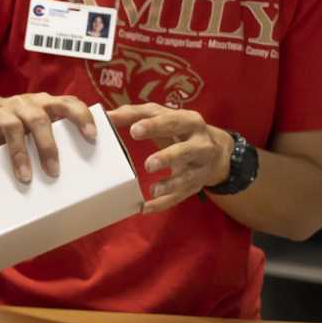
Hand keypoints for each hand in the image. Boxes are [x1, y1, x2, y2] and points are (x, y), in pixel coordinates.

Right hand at [0, 92, 97, 182]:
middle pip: (38, 119)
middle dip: (47, 146)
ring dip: (19, 154)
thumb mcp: (49, 116)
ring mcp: (0, 114)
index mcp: (46, 103)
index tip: (91, 136)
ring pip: (11, 129)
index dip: (80, 117)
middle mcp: (24, 104)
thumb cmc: (24, 120)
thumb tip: (122, 118)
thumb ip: (79, 120)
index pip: (67, 104)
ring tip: (26, 178)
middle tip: (54, 172)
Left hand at [112, 103, 231, 213]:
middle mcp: (201, 144)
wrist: (215, 151)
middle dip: (169, 157)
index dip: (155, 126)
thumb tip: (107, 115)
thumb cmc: (178, 129)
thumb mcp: (161, 116)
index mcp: (190, 121)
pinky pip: (179, 197)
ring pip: (187, 177)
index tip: (135, 130)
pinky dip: (164, 203)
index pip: (173, 121)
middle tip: (149, 164)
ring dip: (170, 185)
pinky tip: (146, 208)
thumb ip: (135, 114)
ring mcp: (200, 168)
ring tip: (152, 190)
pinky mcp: (195, 186)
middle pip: (187, 150)